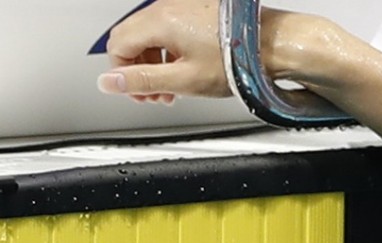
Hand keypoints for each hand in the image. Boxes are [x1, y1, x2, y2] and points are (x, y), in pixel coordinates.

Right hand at [97, 0, 229, 103]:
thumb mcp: (184, 80)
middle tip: (153, 94)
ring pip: (151, 34)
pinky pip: (171, 28)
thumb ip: (143, 81)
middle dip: (137, 69)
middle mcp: (169, 6)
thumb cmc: (238, 60)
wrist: (272, 45)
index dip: (122, 74)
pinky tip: (185, 69)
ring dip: (154, 62)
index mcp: (160, 20)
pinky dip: (170, 50)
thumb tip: (109, 82)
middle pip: (132, 37)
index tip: (138, 93)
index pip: (118, 44)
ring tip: (171, 87)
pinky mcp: (198, 9)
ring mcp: (184, 5)